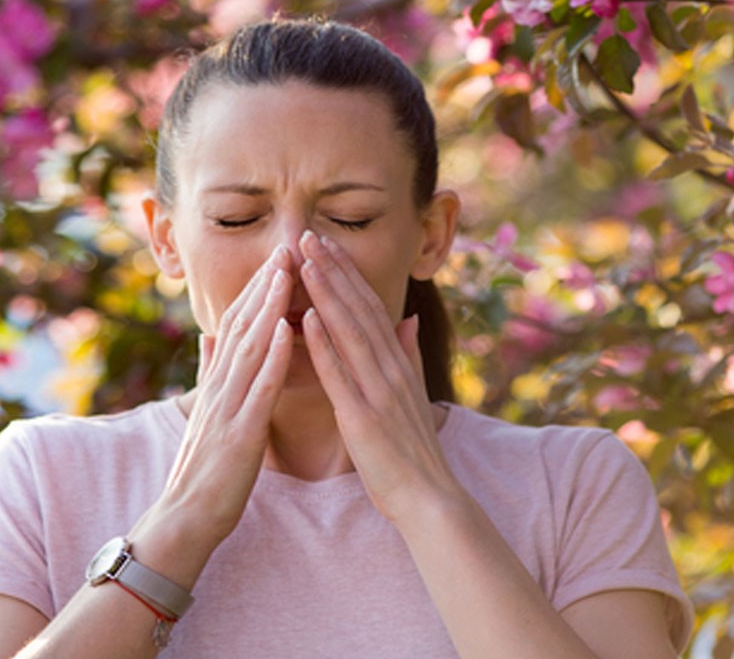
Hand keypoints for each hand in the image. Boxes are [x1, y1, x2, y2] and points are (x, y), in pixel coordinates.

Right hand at [136, 244, 294, 550]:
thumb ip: (209, 371)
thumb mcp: (206, 412)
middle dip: (265, 284)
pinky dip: (271, 356)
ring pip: (249, 346)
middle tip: (287, 246)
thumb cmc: (203, 469)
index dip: (257, 289)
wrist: (185, 517)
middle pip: (242, 325)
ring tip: (287, 272)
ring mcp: (227, 407)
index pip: (238, 325)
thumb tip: (209, 334)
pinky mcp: (239, 433)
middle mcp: (220, 386)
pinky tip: (285, 329)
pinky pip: (258, 388)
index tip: (278, 256)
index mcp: (218, 382)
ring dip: (268, 306)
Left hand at [296, 230, 461, 523]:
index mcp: (398, 363)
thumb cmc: (413, 451)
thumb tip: (407, 317)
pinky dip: (324, 344)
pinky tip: (307, 318)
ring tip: (304, 261)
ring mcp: (378, 391)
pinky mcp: (363, 417)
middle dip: (333, 270)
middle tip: (308, 235)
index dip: (347, 273)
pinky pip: (340, 375)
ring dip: (326, 293)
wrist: (429, 498)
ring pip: (349, 332)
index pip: (370, 307)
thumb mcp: (414, 394)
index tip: (326, 243)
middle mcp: (390, 369)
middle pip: (359, 309)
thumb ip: (407, 354)